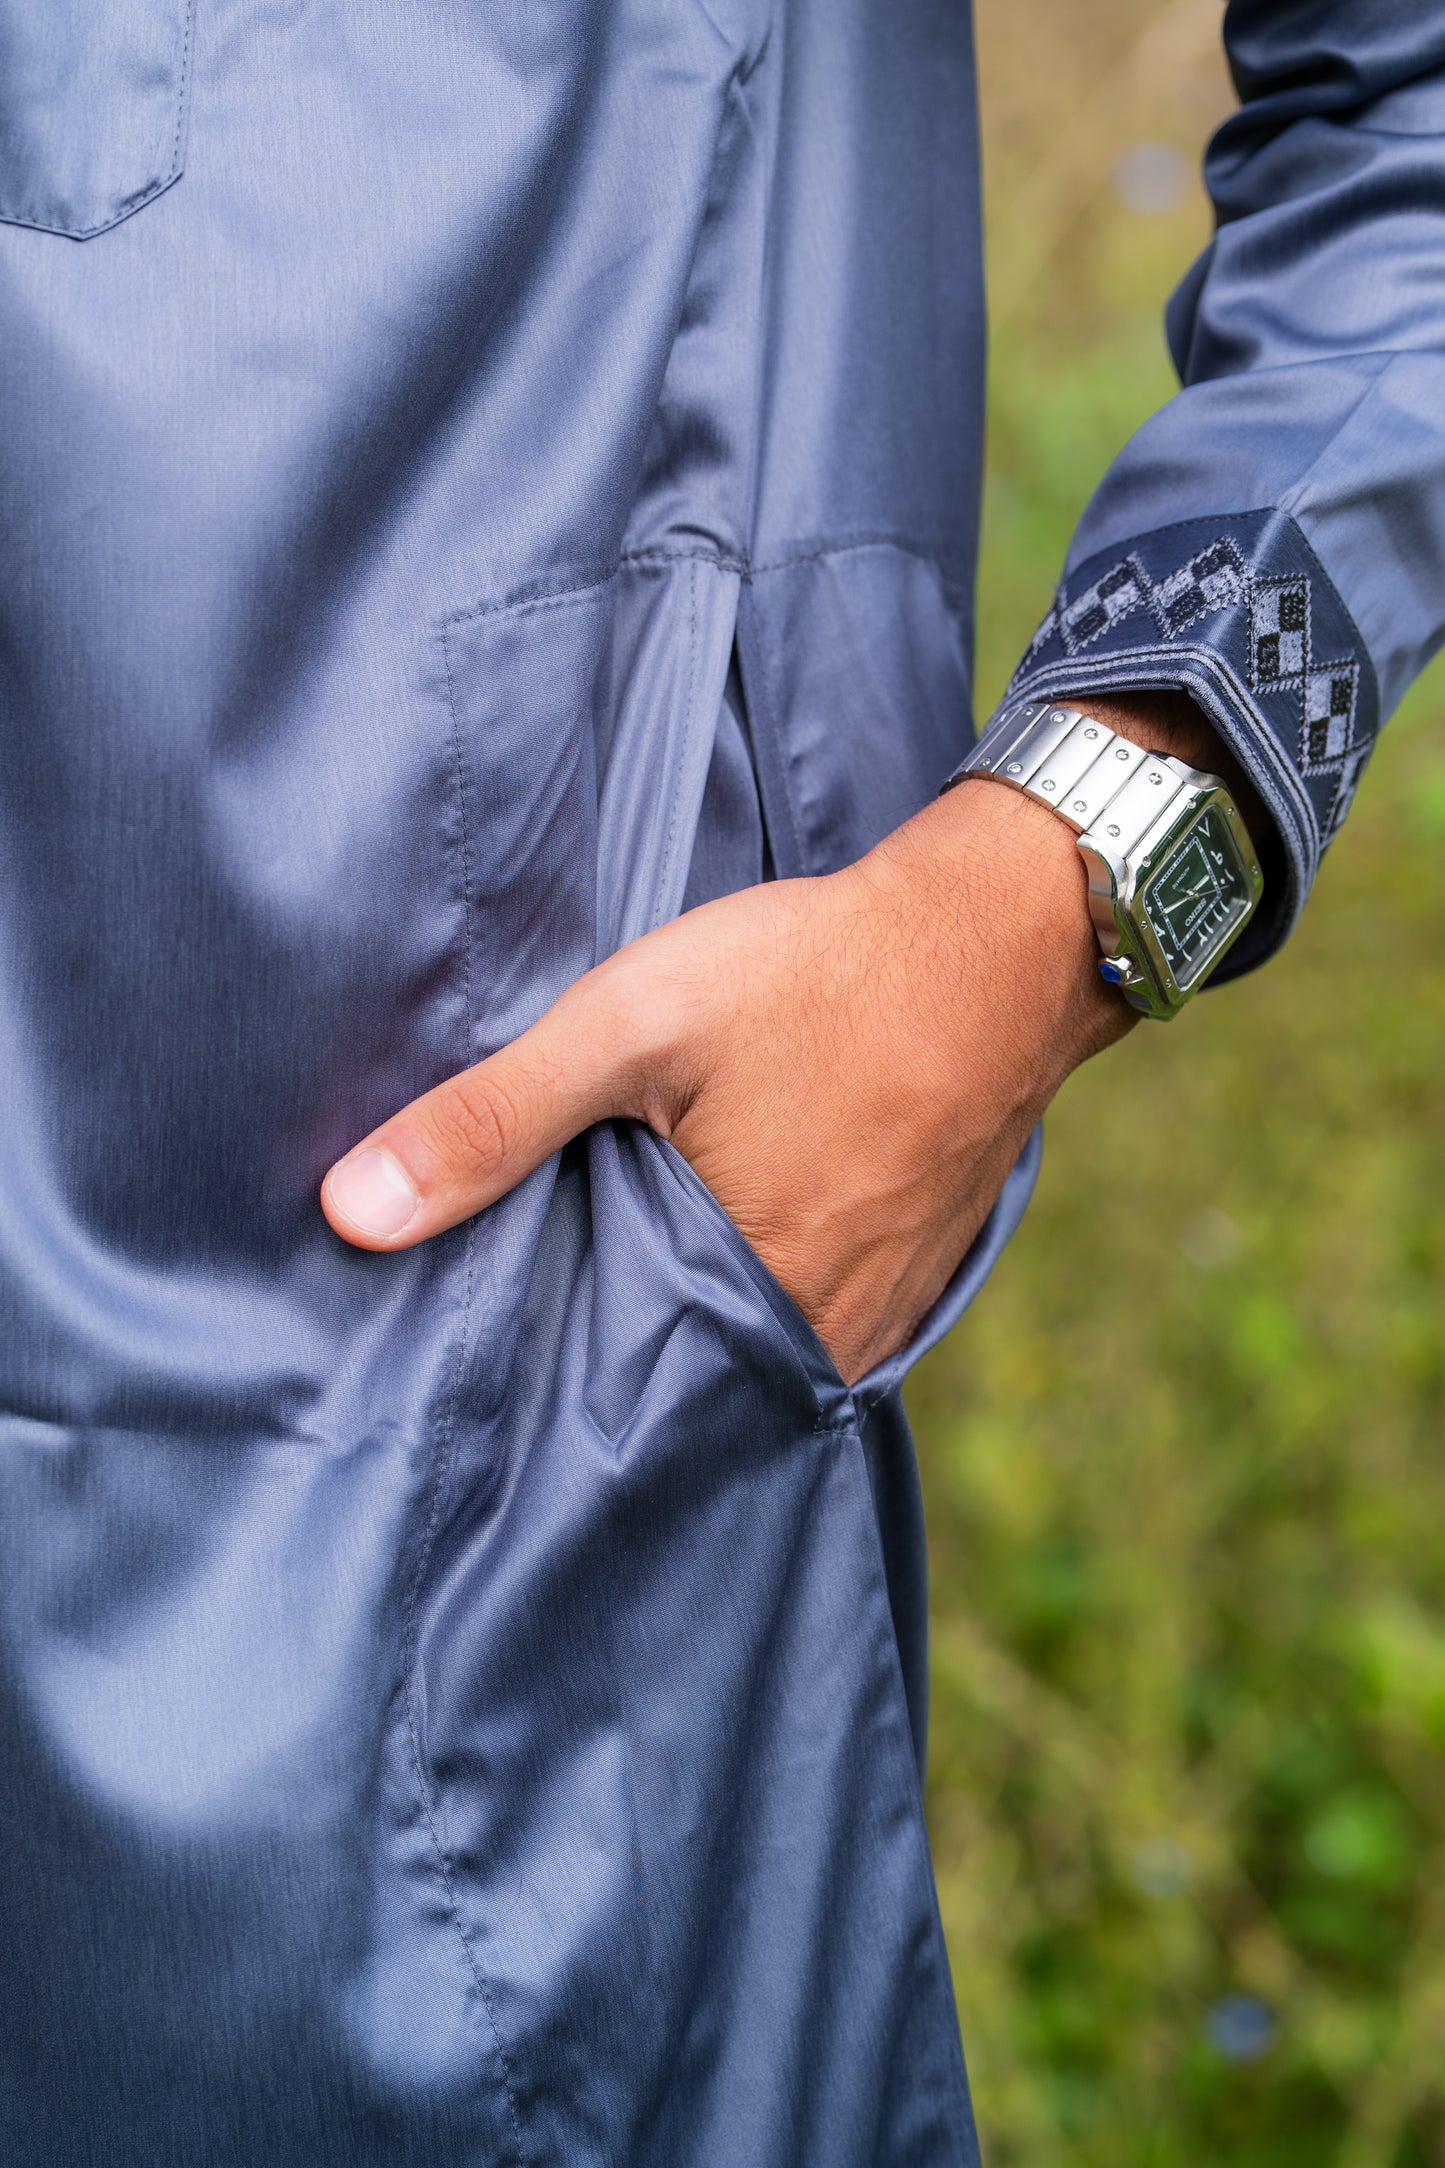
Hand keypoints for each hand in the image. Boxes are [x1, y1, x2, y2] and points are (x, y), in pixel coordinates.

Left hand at [321, 691, 1232, 1383]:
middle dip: (614, 1361)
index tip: (481, 1370)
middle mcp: (827, 1332)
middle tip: (535, 1321)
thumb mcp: (633, 1024)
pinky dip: (758, 1299)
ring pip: (753, 1353)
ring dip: (690, 1330)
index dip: (545, 1382)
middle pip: (687, 1383)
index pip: (615, 1399)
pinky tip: (719, 1247)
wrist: (1002, 935)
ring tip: (614, 1289)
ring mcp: (885, 1307)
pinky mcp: (916, 1267)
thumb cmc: (821, 975)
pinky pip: (815, 1319)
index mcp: (751, 1296)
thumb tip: (354, 1213)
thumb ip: (493, 1118)